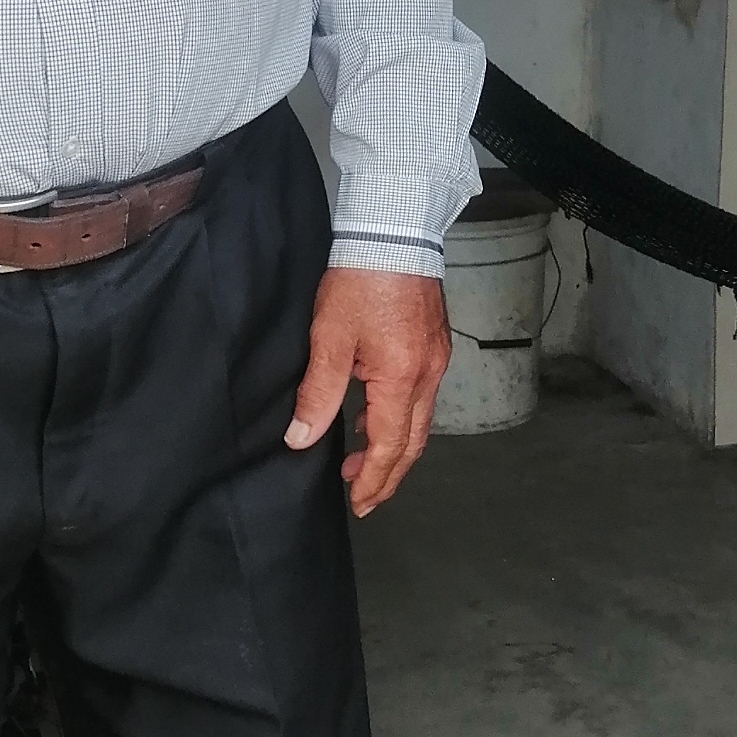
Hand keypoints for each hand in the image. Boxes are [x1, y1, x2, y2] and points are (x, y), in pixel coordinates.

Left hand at [284, 267, 450, 517]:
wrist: (393, 232)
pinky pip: (420, 396)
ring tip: (360, 462)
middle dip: (388, 475)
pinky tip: (372, 416)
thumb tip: (301, 438)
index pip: (389, 447)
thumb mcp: (328, 339)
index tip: (359, 504)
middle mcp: (427, 375)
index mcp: (401, 379)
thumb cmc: (360, 279)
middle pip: (413, 442)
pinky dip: (399, 418)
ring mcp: (435, 359)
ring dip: (392, 447)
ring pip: (420, 421)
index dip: (373, 480)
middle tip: (364, 498)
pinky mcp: (433, 344)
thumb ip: (318, 394)